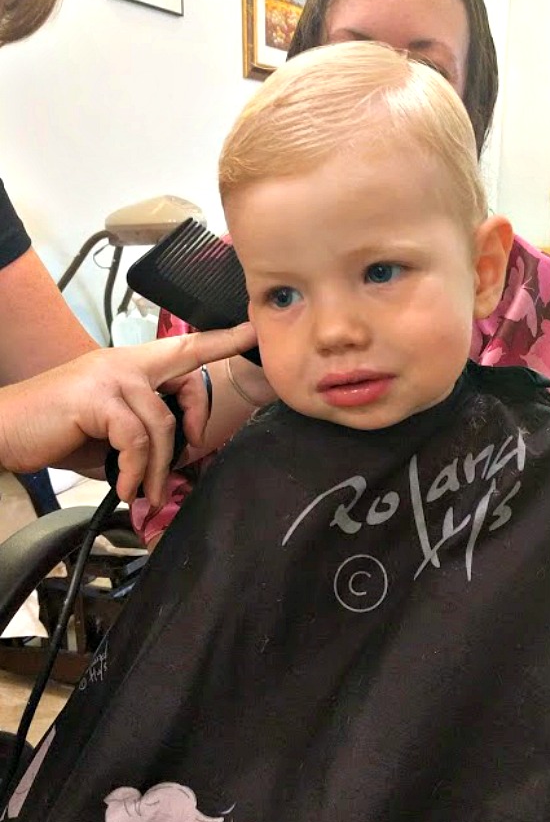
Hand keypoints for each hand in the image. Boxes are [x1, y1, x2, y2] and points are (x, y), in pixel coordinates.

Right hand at [0, 323, 258, 505]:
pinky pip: (136, 439)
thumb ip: (143, 436)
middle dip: (200, 410)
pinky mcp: (97, 397)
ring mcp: (110, 375)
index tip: (252, 330)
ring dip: (158, 466)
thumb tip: (175, 463)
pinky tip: (124, 487)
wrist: (3, 430)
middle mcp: (124, 361)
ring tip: (145, 491)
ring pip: (162, 422)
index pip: (184, 347)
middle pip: (186, 367)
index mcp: (130, 364)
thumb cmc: (57, 433)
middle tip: (195, 446)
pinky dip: (134, 470)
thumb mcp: (110, 434)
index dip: (221, 339)